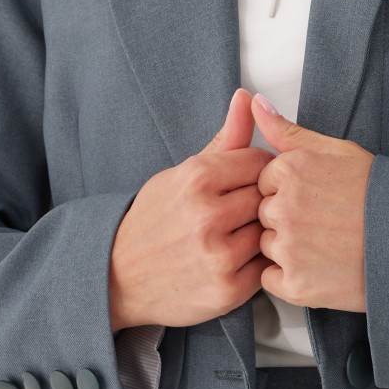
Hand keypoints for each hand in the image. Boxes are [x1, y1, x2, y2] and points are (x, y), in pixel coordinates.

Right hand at [108, 89, 272, 329]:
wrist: (118, 277)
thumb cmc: (154, 221)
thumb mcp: (182, 173)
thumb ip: (225, 139)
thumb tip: (248, 97)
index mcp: (197, 178)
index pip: (260, 161)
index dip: (255, 172)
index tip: (241, 184)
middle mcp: (208, 216)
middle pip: (267, 197)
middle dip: (259, 203)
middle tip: (239, 212)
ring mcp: (218, 256)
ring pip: (269, 232)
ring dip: (260, 233)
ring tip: (237, 235)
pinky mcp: (227, 291)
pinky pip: (265, 267)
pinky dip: (256, 263)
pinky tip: (236, 259)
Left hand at [250, 92, 374, 312]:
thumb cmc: (381, 195)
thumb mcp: (337, 150)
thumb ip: (289, 132)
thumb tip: (254, 103)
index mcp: (290, 170)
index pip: (265, 184)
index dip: (291, 193)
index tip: (318, 200)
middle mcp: (285, 208)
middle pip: (265, 215)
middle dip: (288, 221)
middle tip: (327, 224)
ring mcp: (289, 248)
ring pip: (267, 247)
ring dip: (289, 250)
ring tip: (329, 246)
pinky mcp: (296, 284)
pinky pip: (271, 280)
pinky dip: (291, 279)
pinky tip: (322, 268)